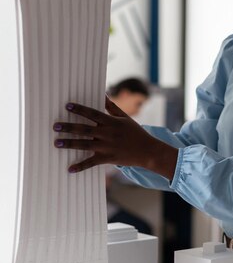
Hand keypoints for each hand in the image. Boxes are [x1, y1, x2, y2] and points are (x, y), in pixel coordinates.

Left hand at [53, 96, 177, 178]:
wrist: (147, 151)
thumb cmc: (135, 132)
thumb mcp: (125, 118)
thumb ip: (112, 107)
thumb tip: (103, 94)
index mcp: (111, 122)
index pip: (93, 114)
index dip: (80, 109)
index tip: (67, 106)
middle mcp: (107, 134)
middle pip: (85, 129)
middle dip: (69, 127)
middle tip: (55, 126)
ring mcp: (107, 147)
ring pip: (85, 144)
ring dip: (70, 143)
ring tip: (57, 142)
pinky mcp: (107, 158)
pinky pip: (92, 162)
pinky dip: (81, 166)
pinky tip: (70, 169)